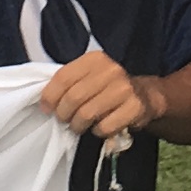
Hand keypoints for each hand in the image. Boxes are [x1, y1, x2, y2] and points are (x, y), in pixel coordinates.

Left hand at [37, 48, 158, 142]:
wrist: (144, 95)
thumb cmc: (108, 88)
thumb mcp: (89, 76)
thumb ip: (69, 82)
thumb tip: (45, 102)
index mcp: (95, 59)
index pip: (63, 77)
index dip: (50, 96)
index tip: (47, 109)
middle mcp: (110, 70)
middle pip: (73, 97)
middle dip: (63, 114)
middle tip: (64, 120)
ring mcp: (124, 89)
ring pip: (87, 114)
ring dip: (78, 125)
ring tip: (79, 126)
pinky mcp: (134, 107)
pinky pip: (105, 126)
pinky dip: (97, 132)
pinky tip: (100, 127)